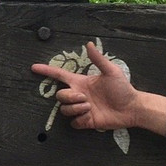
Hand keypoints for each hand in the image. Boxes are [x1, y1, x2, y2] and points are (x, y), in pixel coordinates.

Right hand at [31, 41, 165, 135]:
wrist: (131, 108)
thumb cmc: (122, 88)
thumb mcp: (111, 71)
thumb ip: (98, 59)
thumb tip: (89, 43)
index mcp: (81, 82)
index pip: (59, 75)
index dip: (46, 71)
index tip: (34, 67)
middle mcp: (78, 95)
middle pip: (60, 96)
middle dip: (70, 97)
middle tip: (85, 98)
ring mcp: (81, 109)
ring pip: (64, 110)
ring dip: (76, 108)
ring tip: (90, 107)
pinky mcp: (85, 121)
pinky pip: (73, 122)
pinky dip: (80, 119)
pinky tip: (91, 117)